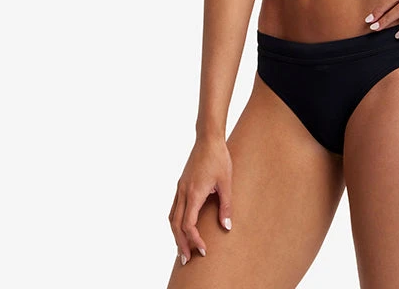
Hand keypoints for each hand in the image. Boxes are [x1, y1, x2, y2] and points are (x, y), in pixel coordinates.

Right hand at [169, 136, 232, 265]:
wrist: (208, 138)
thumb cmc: (219, 157)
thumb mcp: (226, 182)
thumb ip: (226, 205)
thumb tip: (226, 227)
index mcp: (194, 193)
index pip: (188, 225)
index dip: (194, 240)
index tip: (203, 250)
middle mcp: (183, 192)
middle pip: (176, 225)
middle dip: (180, 243)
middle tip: (186, 259)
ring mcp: (180, 187)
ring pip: (172, 217)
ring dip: (175, 234)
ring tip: (182, 248)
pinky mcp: (181, 184)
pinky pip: (174, 207)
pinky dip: (175, 221)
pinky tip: (181, 227)